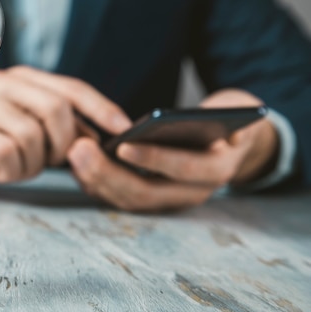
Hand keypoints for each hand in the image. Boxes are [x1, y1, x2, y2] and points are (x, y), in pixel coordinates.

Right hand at [0, 66, 130, 181]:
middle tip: (56, 162)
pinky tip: (5, 173)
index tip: (123, 129)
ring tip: (23, 168)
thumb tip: (94, 140)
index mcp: (22, 79)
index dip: (101, 108)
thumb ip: (47, 123)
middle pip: (56, 110)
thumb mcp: (14, 118)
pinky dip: (14, 170)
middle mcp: (4, 83)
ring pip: (32, 134)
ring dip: (36, 163)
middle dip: (66, 144)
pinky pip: (7, 151)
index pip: (71, 87)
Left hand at [68, 88, 278, 211]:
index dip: (154, 159)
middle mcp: (190, 192)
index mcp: (215, 170)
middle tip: (80, 148)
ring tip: (72, 152)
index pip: (183, 168)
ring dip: (96, 179)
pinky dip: (95, 182)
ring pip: (127, 199)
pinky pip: (118, 196)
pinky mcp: (148, 197)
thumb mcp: (239, 111)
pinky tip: (75, 161)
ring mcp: (167, 199)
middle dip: (108, 173)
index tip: (123, 145)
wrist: (227, 144)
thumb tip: (233, 134)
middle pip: (145, 192)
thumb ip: (237, 118)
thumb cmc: (226, 119)